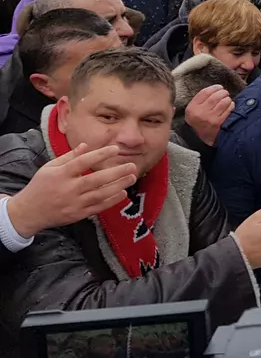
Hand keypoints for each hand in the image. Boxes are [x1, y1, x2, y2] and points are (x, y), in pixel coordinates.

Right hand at [7, 144, 137, 237]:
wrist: (29, 212)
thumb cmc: (40, 186)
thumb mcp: (49, 168)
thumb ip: (69, 157)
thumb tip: (86, 145)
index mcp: (60, 175)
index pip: (82, 162)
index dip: (100, 155)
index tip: (115, 149)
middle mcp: (68, 189)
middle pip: (95, 180)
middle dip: (116, 172)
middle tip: (132, 165)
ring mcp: (74, 203)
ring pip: (100, 194)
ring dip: (118, 186)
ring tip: (132, 177)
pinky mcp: (78, 214)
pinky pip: (98, 207)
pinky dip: (111, 201)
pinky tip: (123, 193)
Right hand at [184, 85, 233, 146]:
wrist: (206, 138)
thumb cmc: (201, 122)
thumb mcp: (194, 112)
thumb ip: (200, 101)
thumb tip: (214, 89)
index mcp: (192, 109)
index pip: (204, 93)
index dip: (213, 88)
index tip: (219, 87)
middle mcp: (200, 113)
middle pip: (214, 97)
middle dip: (222, 92)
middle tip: (225, 92)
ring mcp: (210, 119)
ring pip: (222, 102)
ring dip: (227, 98)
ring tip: (227, 99)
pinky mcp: (219, 123)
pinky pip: (228, 109)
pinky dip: (231, 105)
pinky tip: (230, 105)